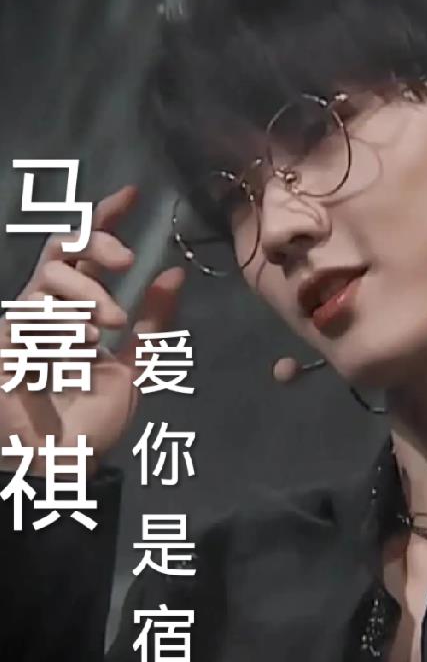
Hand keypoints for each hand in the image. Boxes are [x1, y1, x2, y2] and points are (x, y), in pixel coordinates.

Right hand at [0, 185, 184, 476]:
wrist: (63, 467)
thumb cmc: (93, 421)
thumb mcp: (135, 367)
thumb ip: (154, 321)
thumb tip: (174, 272)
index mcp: (78, 312)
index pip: (86, 254)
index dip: (104, 220)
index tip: (132, 194)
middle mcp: (48, 310)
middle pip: (62, 247)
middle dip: (97, 242)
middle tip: (128, 259)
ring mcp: (22, 323)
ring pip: (50, 275)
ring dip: (87, 293)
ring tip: (110, 325)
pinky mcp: (3, 339)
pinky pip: (30, 310)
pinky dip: (62, 321)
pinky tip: (81, 343)